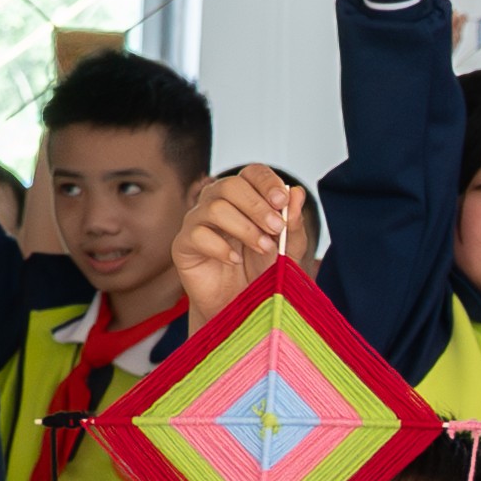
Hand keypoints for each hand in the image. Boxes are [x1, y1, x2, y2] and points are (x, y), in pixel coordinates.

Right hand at [170, 166, 302, 322]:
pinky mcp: (184, 245)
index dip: (267, 182)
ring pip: (214, 208)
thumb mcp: (288, 249)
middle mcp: (217, 203)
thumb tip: (297, 192)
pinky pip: (197, 235)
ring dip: (244, 228)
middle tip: (276, 228)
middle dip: (257, 206)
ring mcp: (197, 222)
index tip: (282, 201)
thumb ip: (293, 223)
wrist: (244, 307)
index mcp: (244, 197)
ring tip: (263, 248)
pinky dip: (220, 247)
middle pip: (230, 186)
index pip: (251, 173)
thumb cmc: (264, 272)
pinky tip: (235, 260)